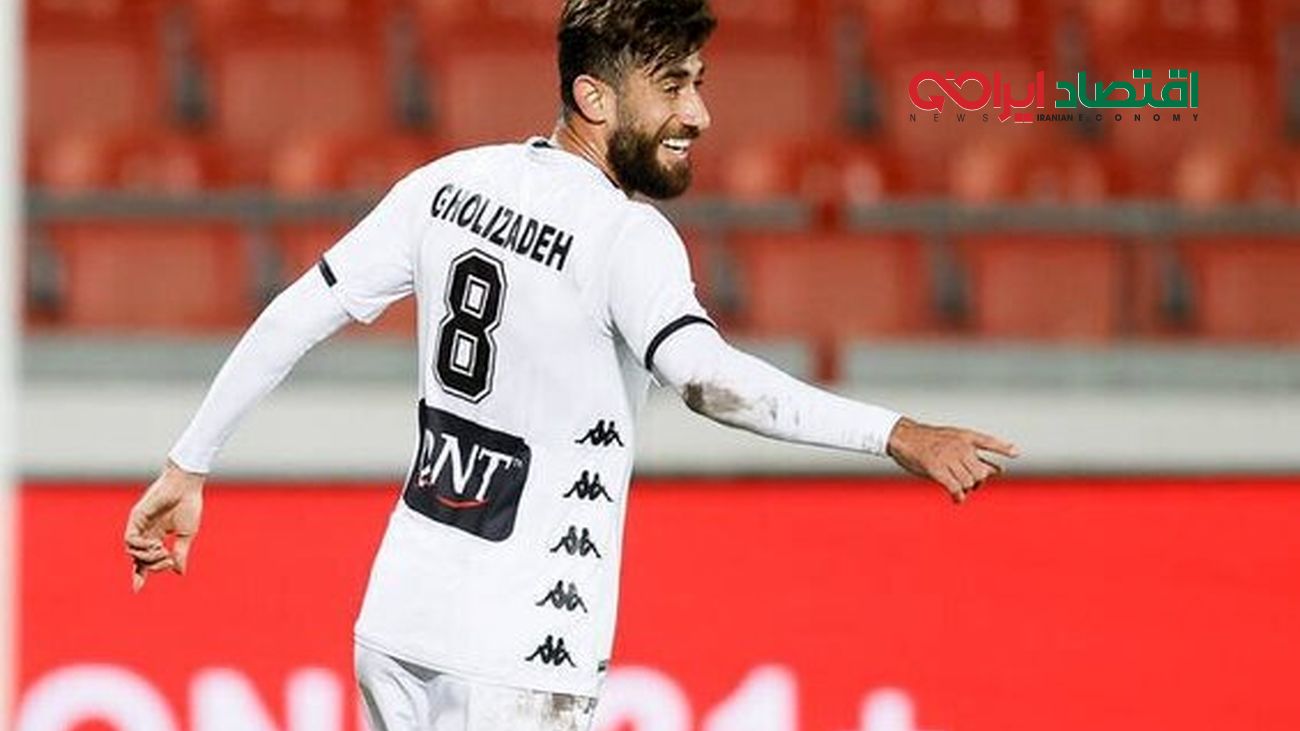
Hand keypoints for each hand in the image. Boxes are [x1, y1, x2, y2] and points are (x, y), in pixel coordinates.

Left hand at [124, 460, 204, 591]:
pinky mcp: (136, 518)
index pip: (144, 560)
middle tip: (167, 559)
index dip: (140, 574)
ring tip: (163, 550)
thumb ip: (180, 553)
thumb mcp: (186, 535)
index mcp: (157, 536)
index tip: (137, 589)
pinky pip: (130, 540)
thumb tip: (179, 572)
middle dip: (150, 566)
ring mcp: (139, 525)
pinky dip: (140, 547)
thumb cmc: (189, 505)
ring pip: (132, 551)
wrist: (186, 485)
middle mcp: (146, 532)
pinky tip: (155, 543)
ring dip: (146, 557)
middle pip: (137, 559)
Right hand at [886, 417, 1018, 503]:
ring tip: (960, 491)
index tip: (1016, 452)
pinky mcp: (937, 469)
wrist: (903, 436)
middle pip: (981, 472)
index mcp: (965, 436)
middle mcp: (960, 447)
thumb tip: (997, 470)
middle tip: (972, 485)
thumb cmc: (926, 440)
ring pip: (969, 482)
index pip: (988, 442)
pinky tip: (957, 499)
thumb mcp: (952, 438)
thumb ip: (972, 453)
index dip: (1002, 447)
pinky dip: (958, 496)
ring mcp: (949, 457)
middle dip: (979, 481)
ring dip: (967, 489)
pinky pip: (955, 487)